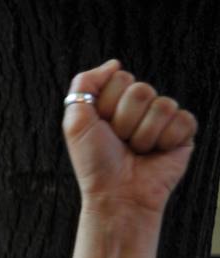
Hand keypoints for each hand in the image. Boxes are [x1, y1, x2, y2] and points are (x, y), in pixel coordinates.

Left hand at [62, 60, 197, 215]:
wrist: (117, 194)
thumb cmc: (95, 162)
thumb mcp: (76, 121)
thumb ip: (85, 84)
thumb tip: (114, 63)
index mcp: (115, 102)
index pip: (120, 78)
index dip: (107, 104)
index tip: (101, 126)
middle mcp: (139, 108)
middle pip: (141, 90)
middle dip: (124, 120)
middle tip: (119, 141)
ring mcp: (162, 120)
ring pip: (162, 105)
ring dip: (143, 134)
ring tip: (136, 150)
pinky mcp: (182, 133)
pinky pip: (183, 119)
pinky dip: (165, 139)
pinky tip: (156, 153)